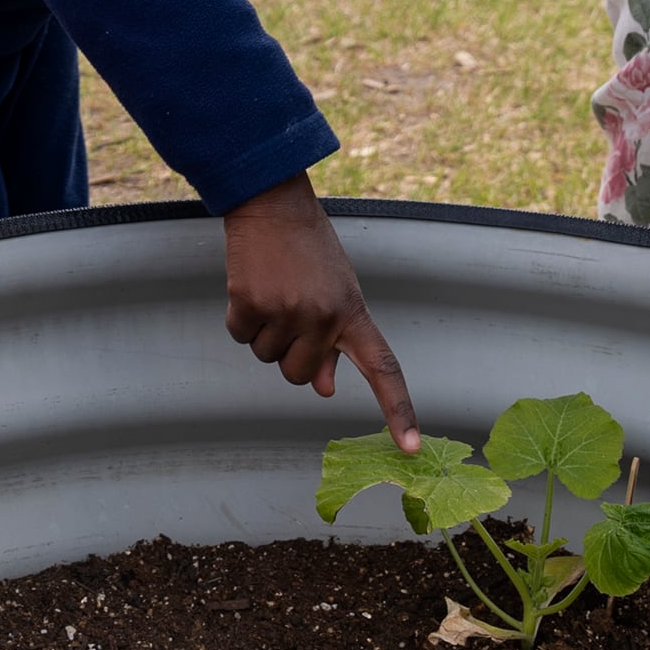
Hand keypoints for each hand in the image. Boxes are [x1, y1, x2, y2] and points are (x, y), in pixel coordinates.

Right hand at [220, 177, 418, 448]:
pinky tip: (251, 286)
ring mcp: (286, 311)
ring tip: (274, 291)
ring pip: (267, 357)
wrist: (272, 203)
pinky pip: (240, 336)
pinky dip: (241, 319)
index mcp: (352, 313)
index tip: (409, 446)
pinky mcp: (249, 303)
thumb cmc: (308, 249)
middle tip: (290, 311)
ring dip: (265, 333)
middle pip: (299, 375)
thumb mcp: (335, 293)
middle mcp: (323, 317)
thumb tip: (323, 389)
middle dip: (290, 354)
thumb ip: (333, 342)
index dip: (398, 409)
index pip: (383, 368)